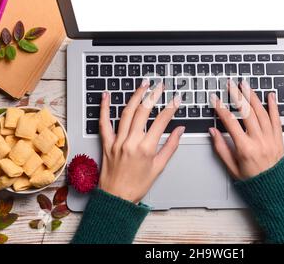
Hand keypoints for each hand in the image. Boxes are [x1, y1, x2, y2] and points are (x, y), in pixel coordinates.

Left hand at [98, 81, 184, 203]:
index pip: (161, 121)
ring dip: (135, 96)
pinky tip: (106, 95)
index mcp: (146, 148)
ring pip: (126, 113)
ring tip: (143, 85)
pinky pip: (103, 123)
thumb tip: (180, 130)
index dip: (170, 108)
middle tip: (160, 85)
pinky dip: (104, 108)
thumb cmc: (138, 185)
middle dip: (153, 95)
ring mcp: (117, 141)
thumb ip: (171, 146)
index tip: (176, 99)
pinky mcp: (106, 143)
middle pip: (143, 112)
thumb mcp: (159, 167)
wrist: (116, 197)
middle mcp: (131, 142)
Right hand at [209, 80, 283, 179]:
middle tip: (231, 85)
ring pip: (261, 112)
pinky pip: (276, 118)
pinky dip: (274, 106)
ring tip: (246, 85)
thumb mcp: (231, 167)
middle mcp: (259, 140)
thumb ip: (221, 147)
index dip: (221, 109)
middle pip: (247, 112)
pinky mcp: (278, 137)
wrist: (274, 187)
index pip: (230, 122)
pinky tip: (270, 95)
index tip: (216, 100)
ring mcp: (270, 138)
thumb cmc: (252, 179)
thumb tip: (212, 132)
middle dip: (237, 96)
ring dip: (253, 96)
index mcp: (245, 148)